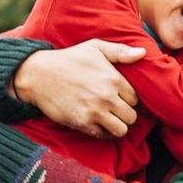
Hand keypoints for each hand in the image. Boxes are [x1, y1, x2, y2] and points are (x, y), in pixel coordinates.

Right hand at [12, 39, 144, 138]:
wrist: (39, 75)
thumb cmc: (69, 59)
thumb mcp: (95, 47)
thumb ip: (120, 51)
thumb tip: (143, 52)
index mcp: (114, 79)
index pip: (136, 99)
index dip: (129, 99)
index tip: (119, 97)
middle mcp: (107, 97)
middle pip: (132, 116)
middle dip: (125, 114)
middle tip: (115, 109)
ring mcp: (95, 112)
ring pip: (122, 130)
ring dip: (117, 126)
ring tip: (109, 118)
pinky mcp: (82, 123)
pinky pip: (103, 136)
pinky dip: (103, 132)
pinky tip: (97, 122)